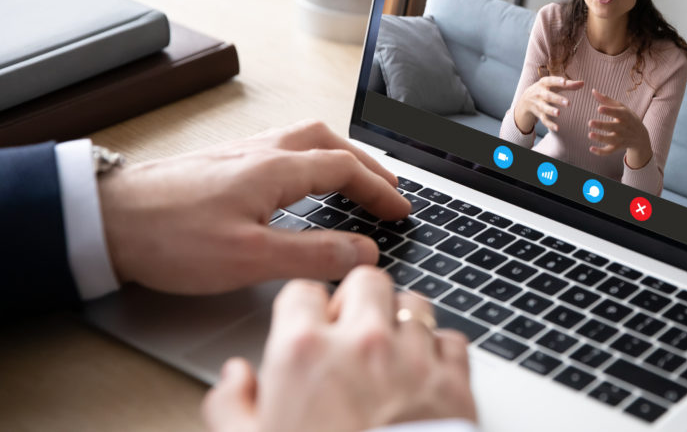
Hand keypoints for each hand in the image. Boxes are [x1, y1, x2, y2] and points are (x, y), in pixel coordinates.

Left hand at [97, 120, 409, 293]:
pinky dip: (309, 158)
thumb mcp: (249, 257)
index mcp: (276, 168)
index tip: (400, 209)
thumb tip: (363, 252)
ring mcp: (239, 153)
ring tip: (353, 178)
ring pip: (304, 139)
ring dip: (338, 155)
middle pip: (329, 141)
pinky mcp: (220, 164)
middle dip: (365, 163)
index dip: (380, 189)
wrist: (104, 219)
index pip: (346, 169)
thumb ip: (313, 254)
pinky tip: (298, 180)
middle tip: (387, 186)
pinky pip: (281, 147)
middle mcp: (261, 151)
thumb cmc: (168, 236)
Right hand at [203, 270, 476, 431]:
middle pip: (366, 281)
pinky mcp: (454, 381)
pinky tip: (424, 378)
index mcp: (304, 352)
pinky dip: (440, 353)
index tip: (306, 326)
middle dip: (358, 300)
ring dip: (401, 323)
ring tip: (390, 356)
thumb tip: (234, 377)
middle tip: (351, 333)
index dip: (302, 309)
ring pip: (413, 305)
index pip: (302, 291)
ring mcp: (413, 358)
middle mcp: (362, 342)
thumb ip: (229, 408)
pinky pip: (452, 340)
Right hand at [513, 76, 583, 133]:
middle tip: (568, 103)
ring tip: (558, 113)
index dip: (557, 81)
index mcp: (543, 83)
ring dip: (551, 111)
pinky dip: (550, 124)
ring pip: (544, 108)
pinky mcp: (538, 114)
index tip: (564, 82)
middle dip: (557, 99)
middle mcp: (539, 93)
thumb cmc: (545, 89)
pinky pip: (543, 120)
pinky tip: (557, 128)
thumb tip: (583, 83)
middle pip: (548, 96)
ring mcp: (538, 104)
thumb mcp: (554, 85)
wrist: (525, 99)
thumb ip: (568, 85)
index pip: (550, 81)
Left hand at [588, 89, 652, 168]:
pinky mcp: (618, 147)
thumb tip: (593, 90)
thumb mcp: (621, 107)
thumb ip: (606, 100)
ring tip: (590, 135)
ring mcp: (622, 139)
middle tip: (590, 122)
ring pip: (611, 140)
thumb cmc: (628, 118)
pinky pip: (610, 151)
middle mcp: (624, 128)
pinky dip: (601, 152)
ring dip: (601, 138)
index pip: (618, 113)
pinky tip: (591, 149)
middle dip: (602, 126)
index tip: (599, 108)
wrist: (641, 137)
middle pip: (613, 127)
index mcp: (625, 116)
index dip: (609, 111)